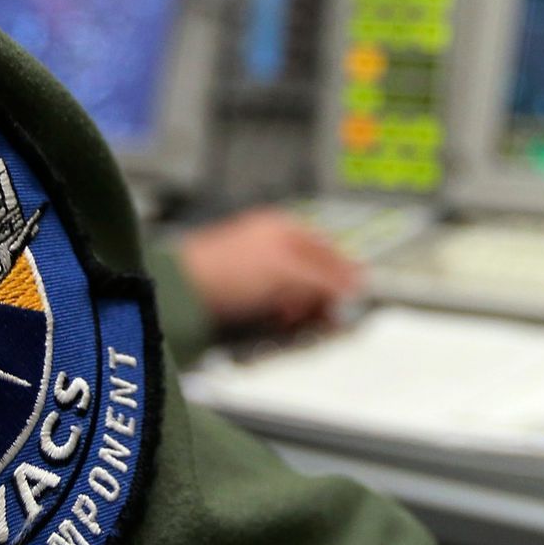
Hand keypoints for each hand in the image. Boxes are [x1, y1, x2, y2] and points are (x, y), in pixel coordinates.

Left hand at [175, 208, 362, 332]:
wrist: (185, 291)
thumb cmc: (229, 270)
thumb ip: (324, 279)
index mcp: (284, 226)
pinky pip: (275, 298)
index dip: (346, 271)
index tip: (358, 292)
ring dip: (301, 303)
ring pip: (295, 286)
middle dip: (322, 291)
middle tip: (328, 311)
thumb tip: (354, 285)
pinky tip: (279, 318)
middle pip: (313, 268)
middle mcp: (271, 240)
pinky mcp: (243, 285)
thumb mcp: (288, 273)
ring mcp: (256, 263)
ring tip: (297, 315)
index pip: (328, 247)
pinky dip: (282, 309)